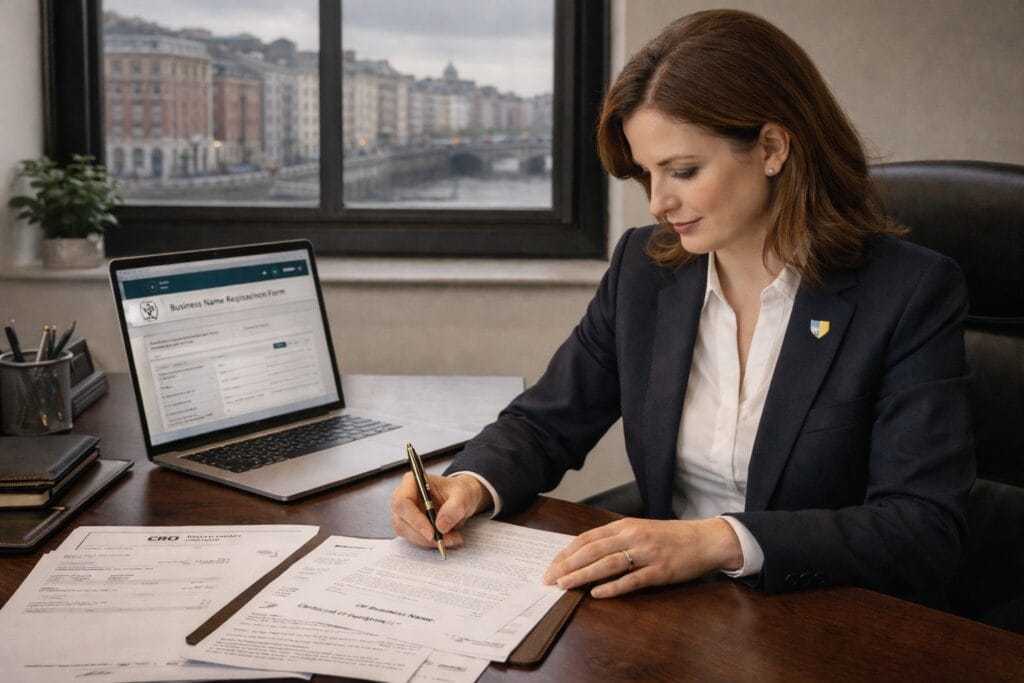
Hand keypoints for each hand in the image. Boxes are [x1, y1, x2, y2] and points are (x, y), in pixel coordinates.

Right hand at [390, 473, 491, 549]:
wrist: (460, 499)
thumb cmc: (458, 492)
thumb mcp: (463, 496)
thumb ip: (454, 508)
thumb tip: (440, 526)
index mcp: (412, 481)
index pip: (403, 502)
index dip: (415, 520)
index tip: (431, 533)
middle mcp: (402, 496)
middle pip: (401, 520)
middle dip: (423, 535)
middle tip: (445, 540)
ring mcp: (403, 512)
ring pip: (406, 532)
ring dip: (427, 541)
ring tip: (451, 538)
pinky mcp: (408, 525)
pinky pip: (413, 538)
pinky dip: (429, 542)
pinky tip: (445, 538)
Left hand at [542, 517, 742, 597]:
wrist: (704, 540)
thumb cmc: (669, 537)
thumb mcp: (639, 530)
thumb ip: (615, 539)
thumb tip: (585, 553)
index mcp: (625, 526)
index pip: (588, 538)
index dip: (567, 552)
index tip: (551, 565)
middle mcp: (633, 537)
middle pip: (593, 551)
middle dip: (568, 565)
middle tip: (549, 578)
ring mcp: (647, 554)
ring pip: (608, 564)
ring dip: (583, 575)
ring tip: (565, 585)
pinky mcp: (660, 571)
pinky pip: (632, 580)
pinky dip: (613, 587)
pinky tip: (597, 594)